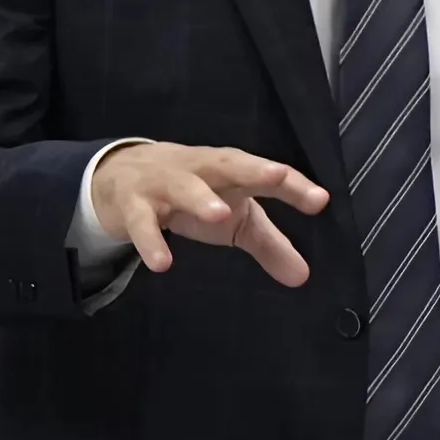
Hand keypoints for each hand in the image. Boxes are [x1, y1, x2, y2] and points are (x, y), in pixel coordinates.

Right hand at [92, 143, 328, 286]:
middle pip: (227, 162)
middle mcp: (199, 169)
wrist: (119, 176)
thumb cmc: (191, 193)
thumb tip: (303, 277)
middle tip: (276, 176)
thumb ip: (268, 245)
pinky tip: (162, 263)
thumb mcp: (232, 217)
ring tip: (219, 216)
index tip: (319, 200)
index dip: (292, 185)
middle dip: (252, 168)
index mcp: (228, 170)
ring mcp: (163, 183)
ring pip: (182, 185)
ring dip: (200, 197)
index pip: (264, 174)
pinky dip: (150, 240)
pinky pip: (141, 222)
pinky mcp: (133, 205)